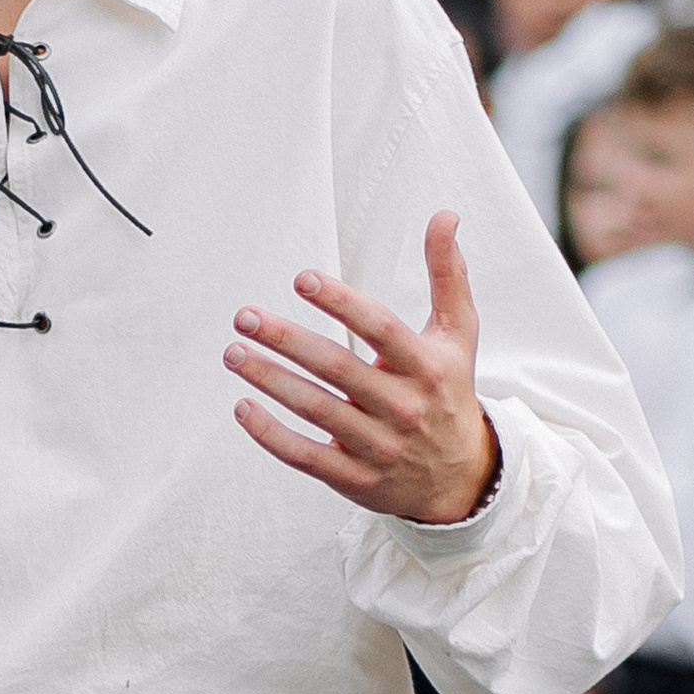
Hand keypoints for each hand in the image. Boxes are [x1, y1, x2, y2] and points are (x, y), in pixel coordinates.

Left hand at [225, 213, 499, 525]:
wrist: (459, 478)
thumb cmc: (448, 392)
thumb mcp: (459, 335)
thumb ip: (449, 276)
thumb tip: (445, 215)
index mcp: (426, 367)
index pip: (380, 328)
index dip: (340, 303)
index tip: (300, 279)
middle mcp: (402, 407)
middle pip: (337, 368)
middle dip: (286, 340)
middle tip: (244, 317)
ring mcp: (378, 446)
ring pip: (315, 409)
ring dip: (269, 380)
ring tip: (234, 354)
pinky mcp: (355, 478)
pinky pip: (306, 456)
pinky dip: (271, 435)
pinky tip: (243, 408)